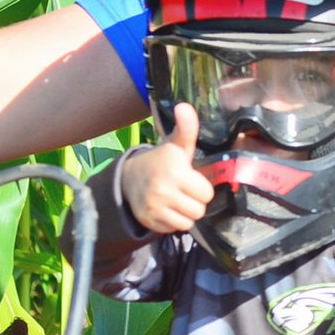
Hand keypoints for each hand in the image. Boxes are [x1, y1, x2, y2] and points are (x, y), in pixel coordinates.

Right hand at [121, 102, 215, 233]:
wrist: (128, 178)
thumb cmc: (161, 161)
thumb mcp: (175, 145)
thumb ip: (186, 128)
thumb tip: (184, 105)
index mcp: (175, 171)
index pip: (206, 193)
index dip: (201, 188)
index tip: (191, 180)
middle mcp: (163, 190)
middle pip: (198, 210)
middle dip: (195, 202)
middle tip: (184, 192)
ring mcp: (154, 207)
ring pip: (188, 222)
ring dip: (185, 214)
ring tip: (176, 201)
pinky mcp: (148, 220)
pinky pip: (174, 229)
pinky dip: (173, 222)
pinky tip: (166, 209)